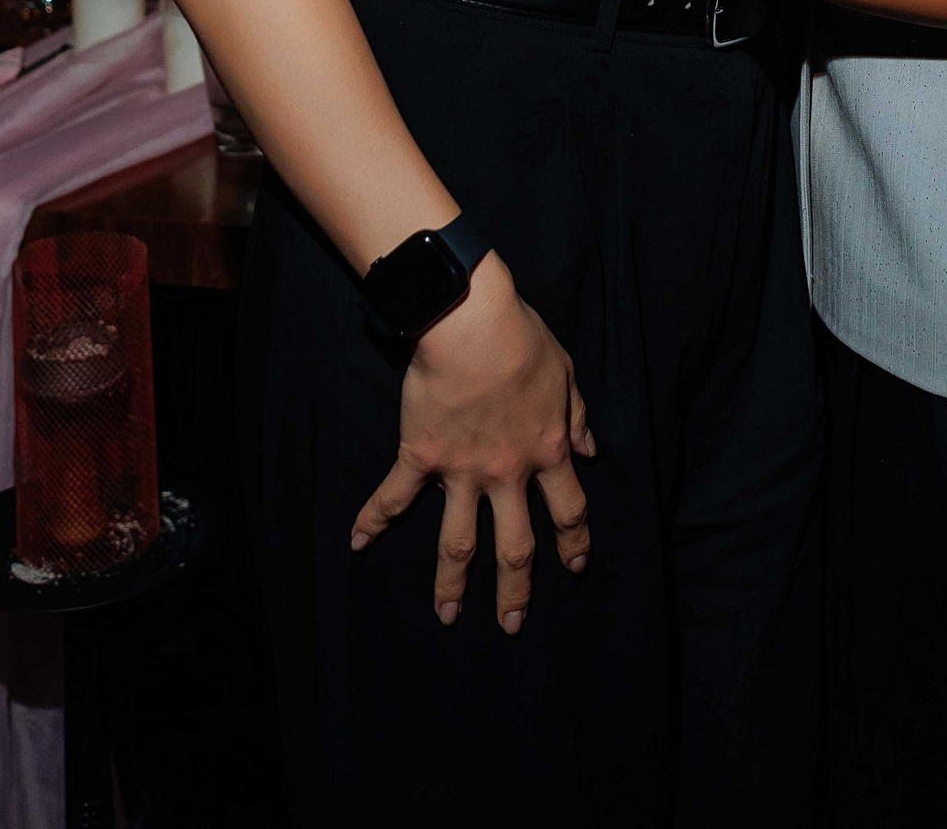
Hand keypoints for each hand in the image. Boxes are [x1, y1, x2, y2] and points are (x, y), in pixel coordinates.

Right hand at [350, 251, 595, 631]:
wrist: (472, 323)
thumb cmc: (522, 339)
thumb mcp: (565, 374)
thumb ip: (576, 417)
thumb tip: (589, 451)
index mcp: (545, 451)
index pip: (568, 509)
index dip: (574, 540)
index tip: (574, 565)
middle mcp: (506, 473)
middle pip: (515, 545)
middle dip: (516, 590)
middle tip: (512, 624)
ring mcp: (461, 470)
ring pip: (458, 541)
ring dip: (452, 582)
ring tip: (448, 615)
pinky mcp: (421, 456)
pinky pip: (395, 496)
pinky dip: (373, 519)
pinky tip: (357, 544)